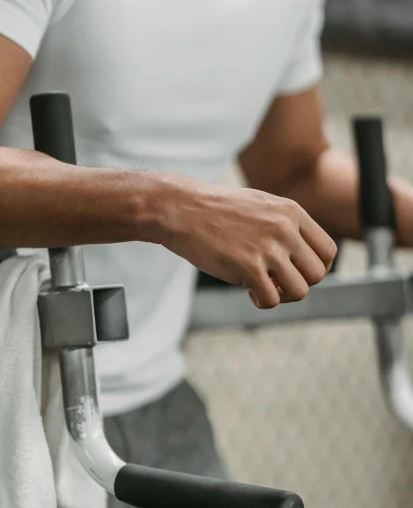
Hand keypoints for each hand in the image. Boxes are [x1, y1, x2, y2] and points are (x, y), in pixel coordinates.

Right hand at [165, 183, 336, 309]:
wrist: (181, 209)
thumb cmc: (215, 210)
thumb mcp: (259, 205)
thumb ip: (284, 226)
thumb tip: (299, 258)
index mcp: (291, 212)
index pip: (327, 251)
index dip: (314, 268)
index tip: (294, 272)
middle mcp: (285, 229)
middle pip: (318, 274)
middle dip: (299, 284)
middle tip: (277, 282)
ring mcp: (268, 249)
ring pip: (300, 291)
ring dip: (283, 296)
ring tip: (263, 288)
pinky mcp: (249, 267)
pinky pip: (272, 300)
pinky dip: (262, 302)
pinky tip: (248, 292)